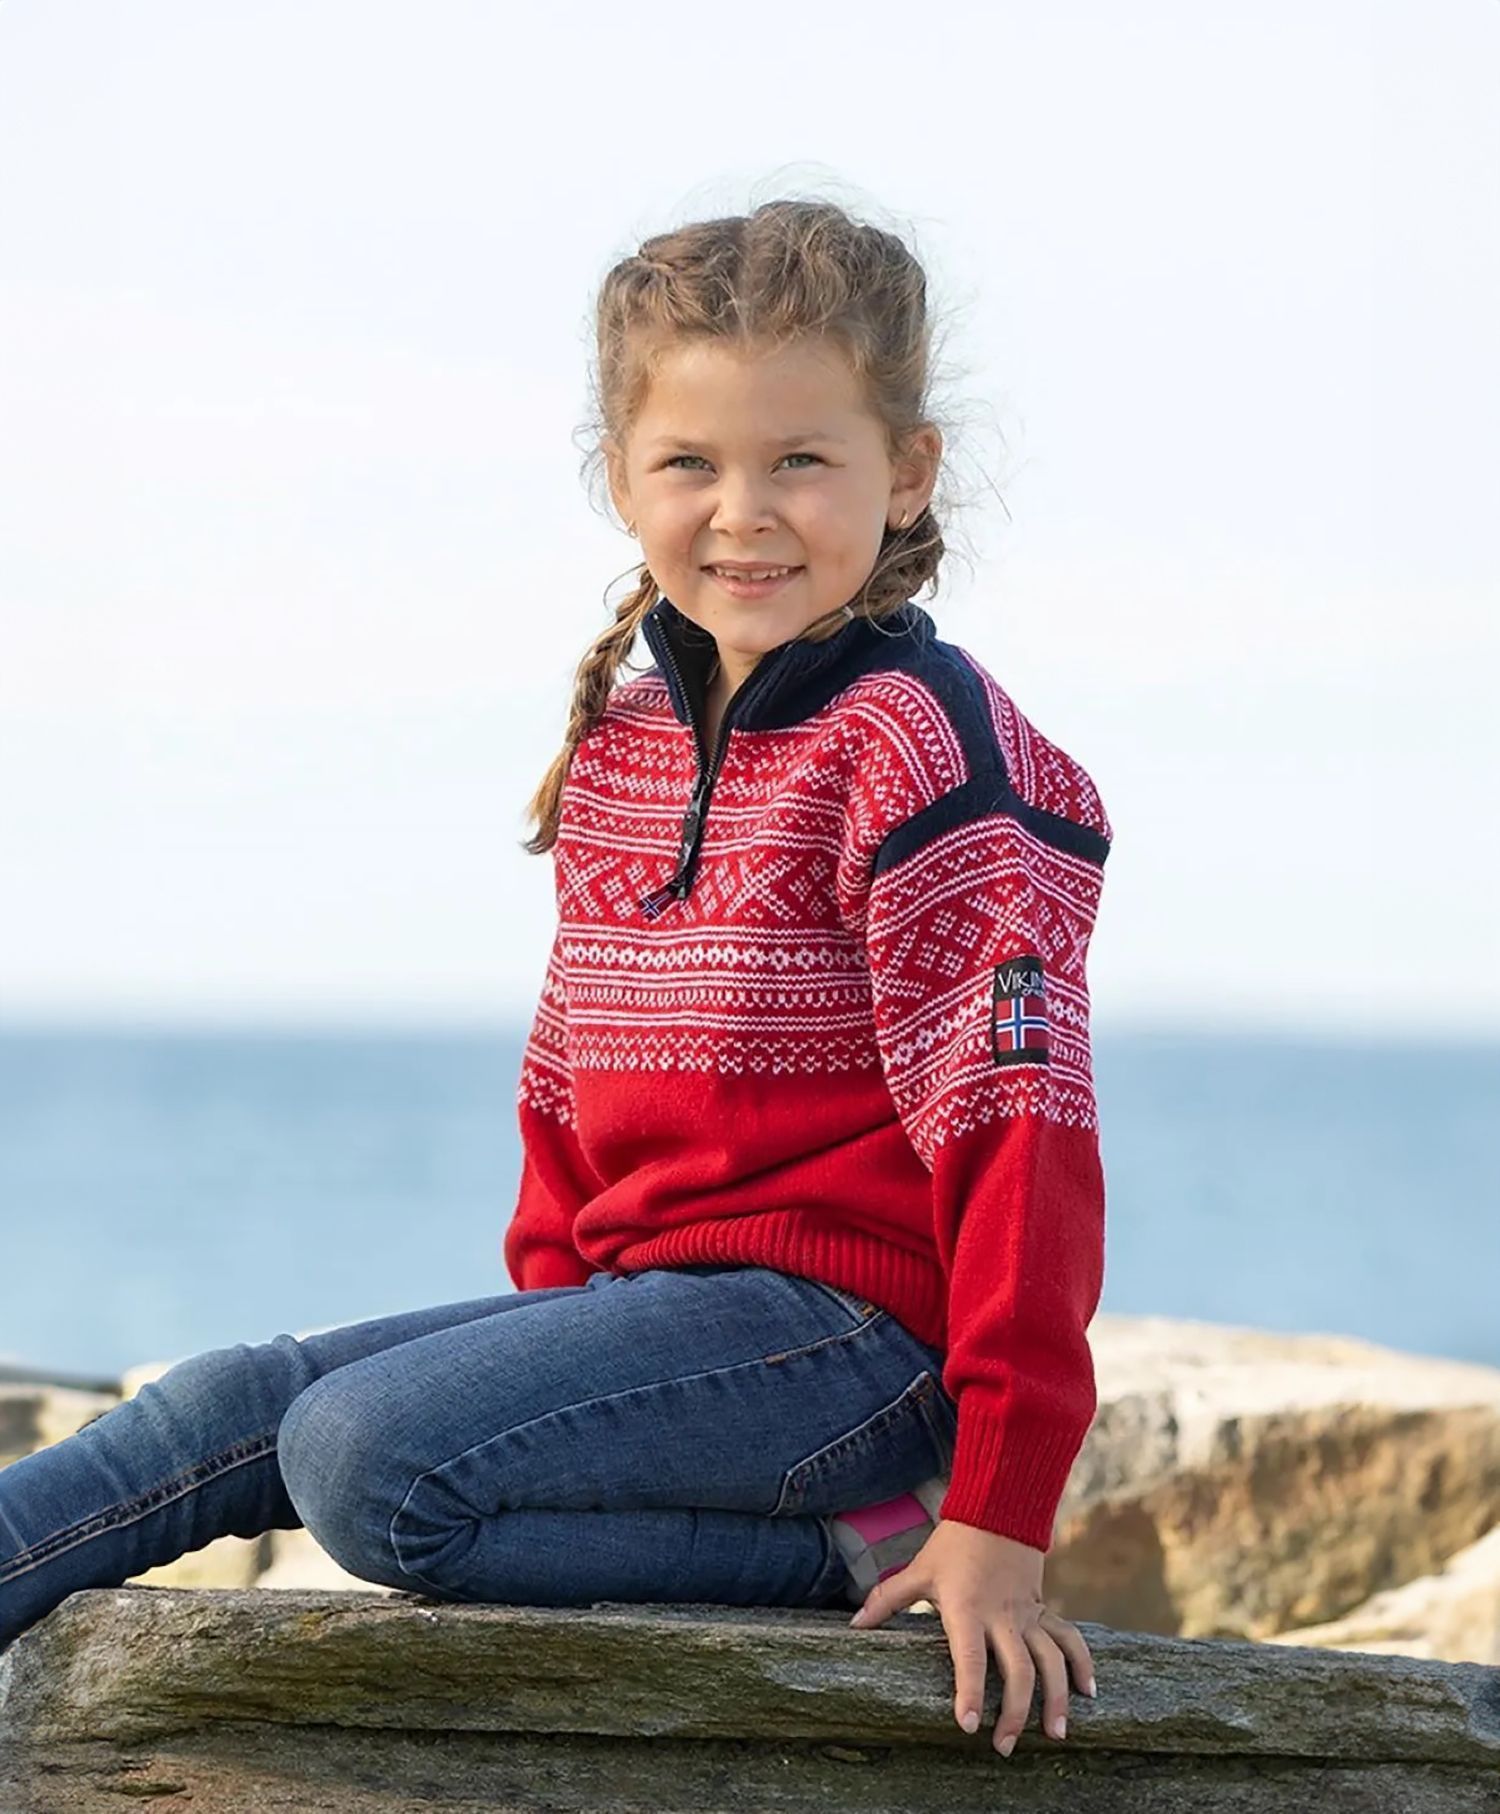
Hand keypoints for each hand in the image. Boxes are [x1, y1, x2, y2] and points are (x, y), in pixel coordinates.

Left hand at [847, 1517, 1096, 1755]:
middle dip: (1015, 1712)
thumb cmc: (952, 1545)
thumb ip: (887, 1600)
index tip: (969, 1726)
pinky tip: (1089, 1694)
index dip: (970, 1691)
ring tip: (1054, 1734)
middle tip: (1004, 1746)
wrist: (996, 1508)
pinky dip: (1083, 1664)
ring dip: (1056, 1698)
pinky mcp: (1044, 1608)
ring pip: (1050, 1660)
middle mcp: (1002, 1616)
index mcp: (967, 1609)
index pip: (970, 1657)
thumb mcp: (918, 1571)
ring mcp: (1028, 1614)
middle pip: (1018, 1670)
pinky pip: (1069, 1638)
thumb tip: (854, 1626)